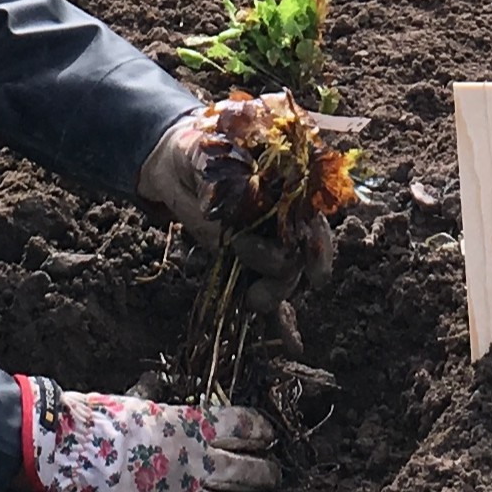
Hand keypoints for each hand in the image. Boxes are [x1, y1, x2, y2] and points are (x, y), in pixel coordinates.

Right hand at [10, 375, 279, 491]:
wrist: (67, 450)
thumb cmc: (99, 420)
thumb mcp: (141, 401)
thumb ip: (164, 404)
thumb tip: (170, 388)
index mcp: (190, 425)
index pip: (242, 426)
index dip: (262, 432)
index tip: (270, 436)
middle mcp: (194, 461)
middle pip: (247, 471)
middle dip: (267, 475)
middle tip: (276, 477)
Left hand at [136, 100, 337, 311]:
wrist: (174, 161)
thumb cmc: (198, 148)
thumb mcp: (203, 153)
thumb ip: (216, 180)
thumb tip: (222, 216)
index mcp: (289, 182)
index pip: (315, 218)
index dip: (317, 246)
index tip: (308, 269)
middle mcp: (286, 214)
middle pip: (302, 251)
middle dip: (282, 268)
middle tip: (241, 251)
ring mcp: (268, 239)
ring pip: (287, 274)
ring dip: (275, 292)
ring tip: (252, 300)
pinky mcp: (247, 260)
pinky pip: (270, 288)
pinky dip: (282, 318)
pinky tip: (293, 343)